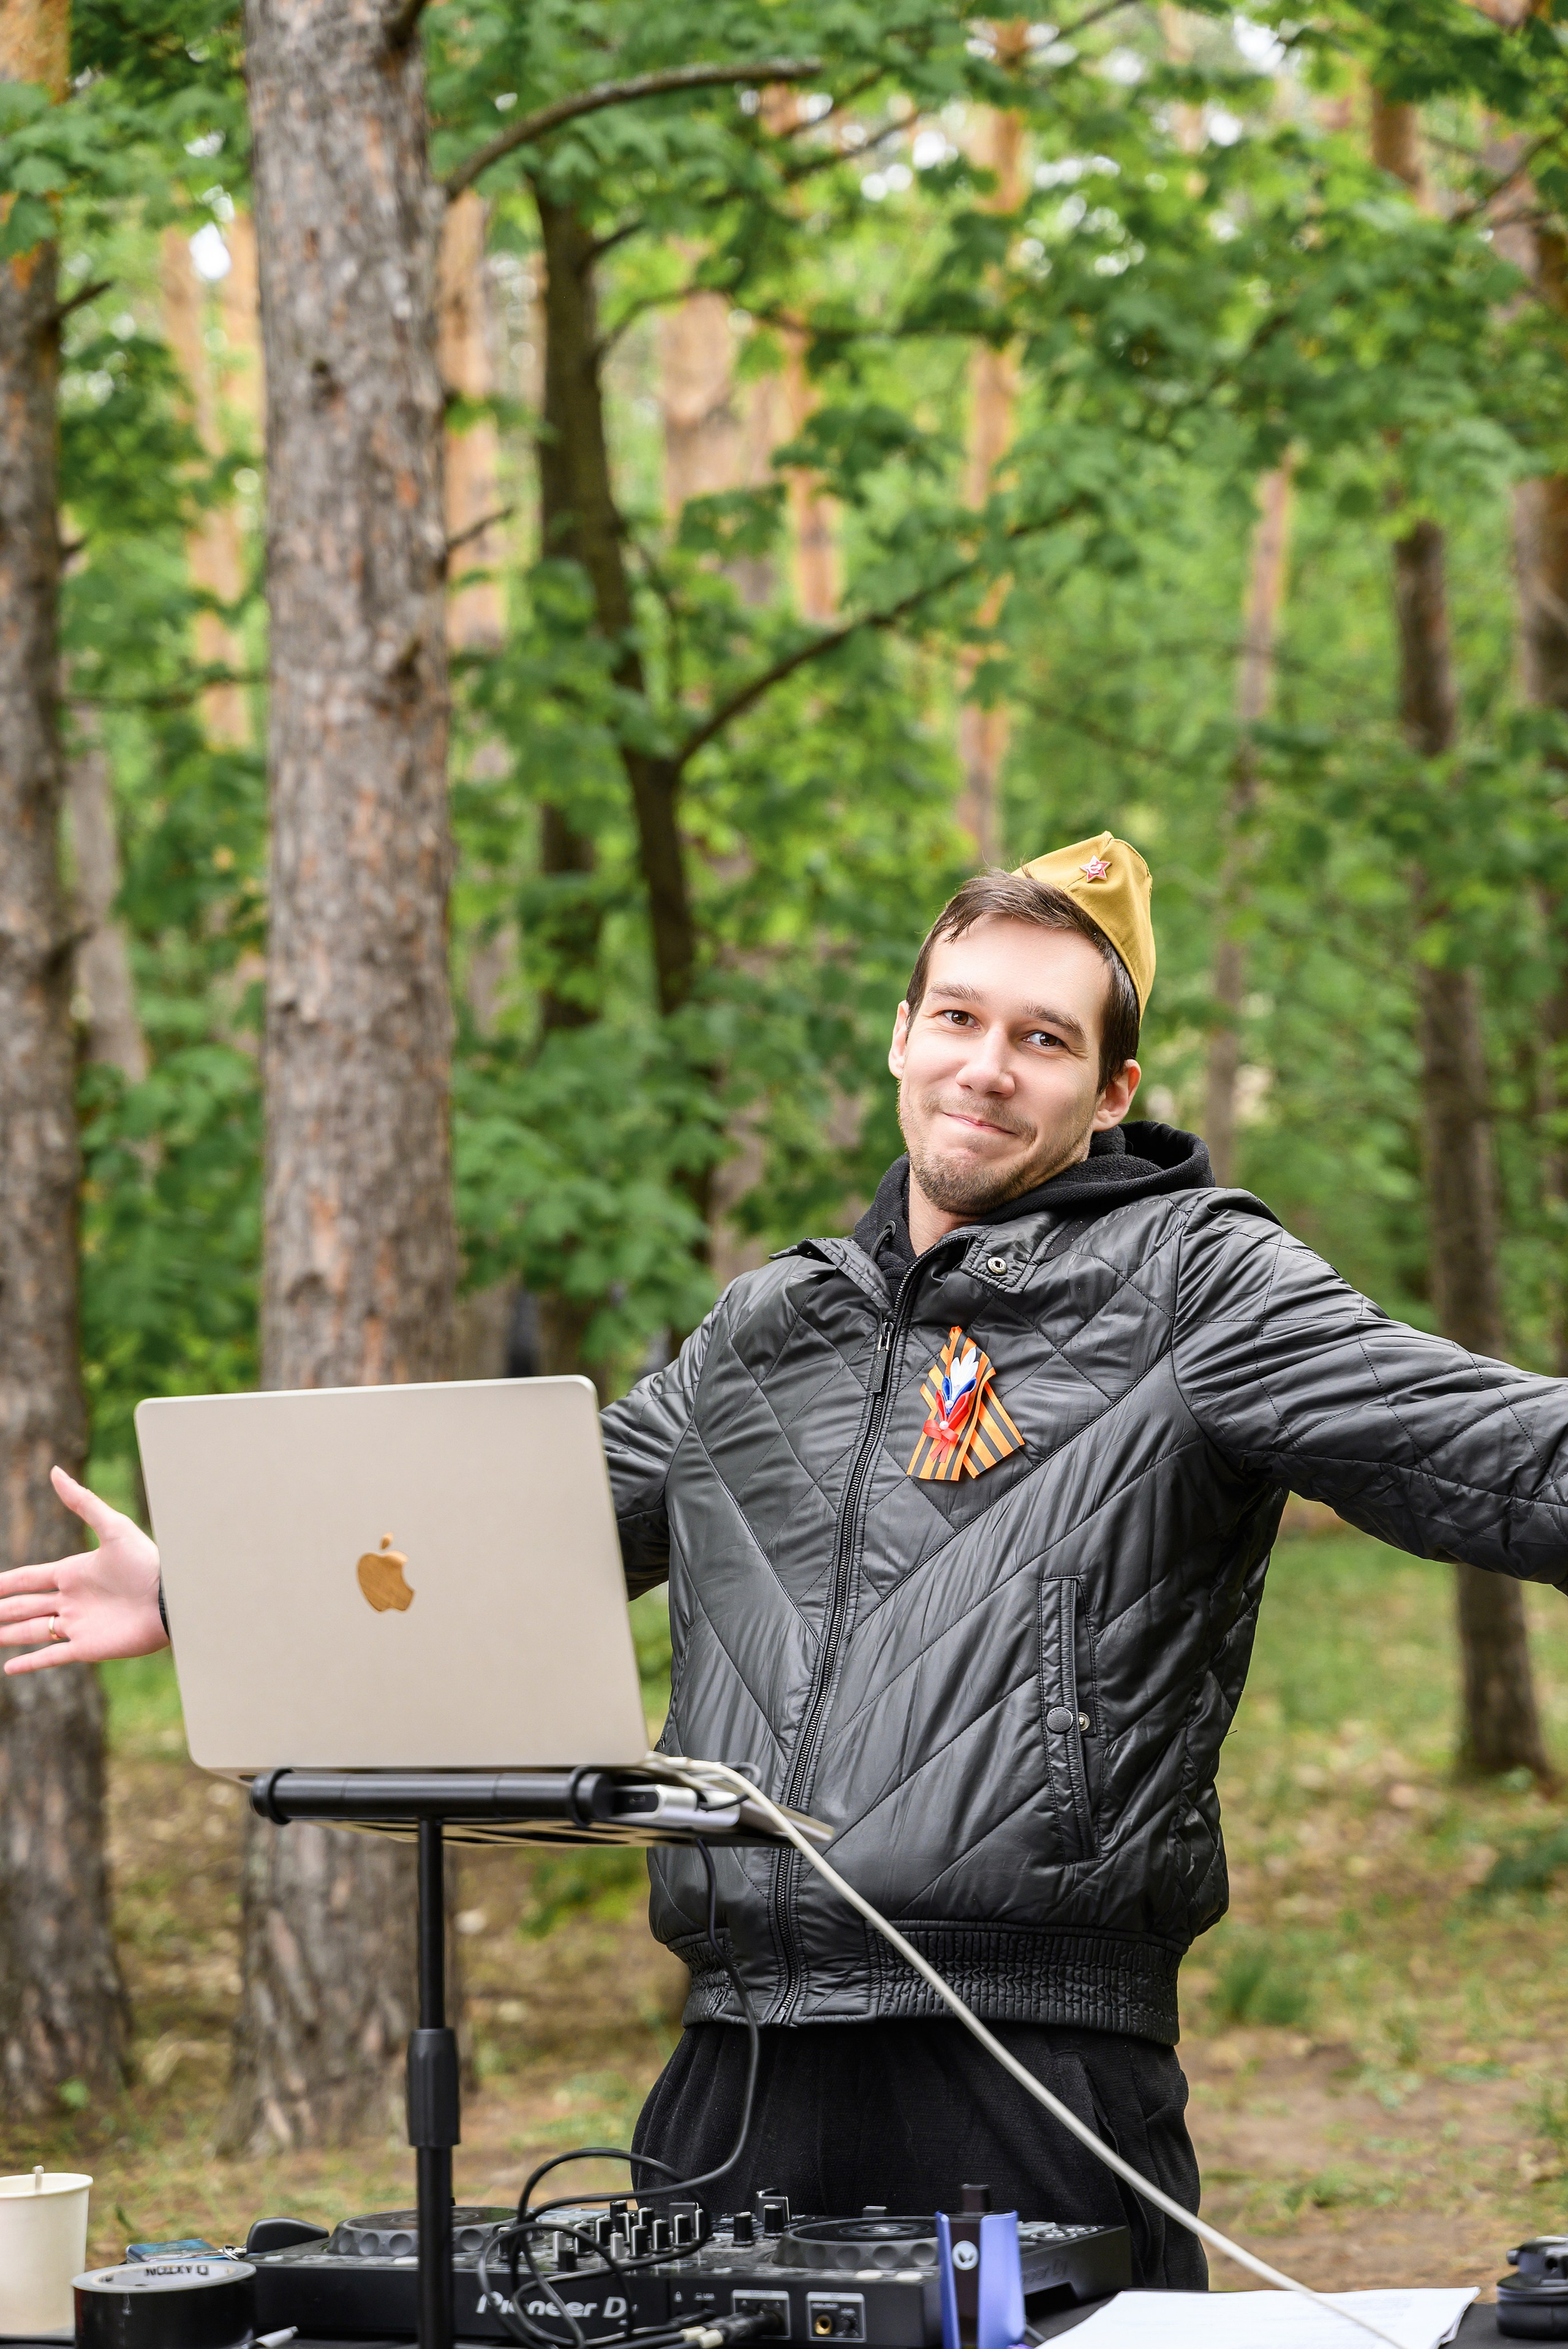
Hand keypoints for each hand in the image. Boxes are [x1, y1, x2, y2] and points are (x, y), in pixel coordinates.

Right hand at [0, 1466, 166, 1674]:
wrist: (172, 1598)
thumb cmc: (146, 1561)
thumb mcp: (113, 1527)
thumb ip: (83, 1502)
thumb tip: (55, 1471)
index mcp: (74, 1572)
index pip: (28, 1578)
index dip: (4, 1583)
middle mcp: (72, 1599)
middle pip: (26, 1605)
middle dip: (1, 1610)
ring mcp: (79, 1624)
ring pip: (33, 1631)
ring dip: (9, 1635)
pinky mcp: (88, 1648)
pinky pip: (52, 1657)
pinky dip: (30, 1662)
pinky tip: (10, 1668)